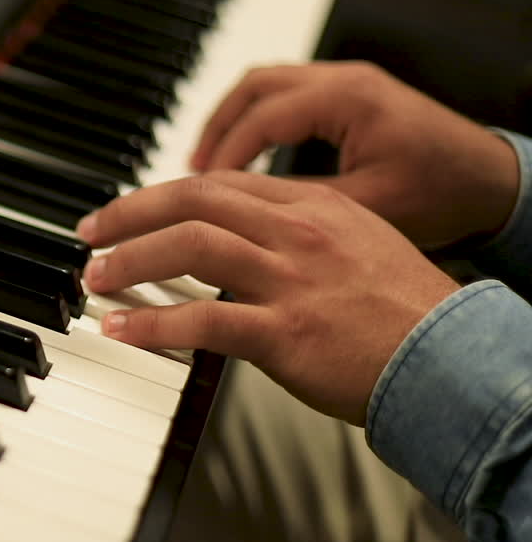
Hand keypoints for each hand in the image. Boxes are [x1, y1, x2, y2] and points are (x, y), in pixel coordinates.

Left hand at [75, 171, 459, 425]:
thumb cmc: (404, 310)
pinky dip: (151, 323)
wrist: (450, 358)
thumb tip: (239, 235)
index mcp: (311, 206)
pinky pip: (202, 320)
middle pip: (193, 201)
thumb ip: (296, 232)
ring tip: (97, 277)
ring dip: (130, 260)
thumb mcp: (355, 243)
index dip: (161, 194)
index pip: (218, 183)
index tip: (127, 210)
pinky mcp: (284, 332)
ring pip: (189, 247)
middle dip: (129, 214)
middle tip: (92, 233)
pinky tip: (122, 329)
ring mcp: (289, 280)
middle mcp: (296, 232)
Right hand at [190, 62, 518, 249]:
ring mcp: (347, 82)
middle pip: (252, 85)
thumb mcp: (363, 207)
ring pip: (265, 83)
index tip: (200, 189)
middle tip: (190, 169)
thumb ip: (297, 202)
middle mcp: (345, 79)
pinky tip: (246, 154)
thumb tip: (238, 213)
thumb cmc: (443, 195)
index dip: (224, 154)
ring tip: (208, 162)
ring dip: (231, 119)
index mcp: (348, 99)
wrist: (492, 183)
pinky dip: (256, 119)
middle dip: (215, 127)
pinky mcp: (350, 94)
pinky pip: (285, 94)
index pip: (261, 117)